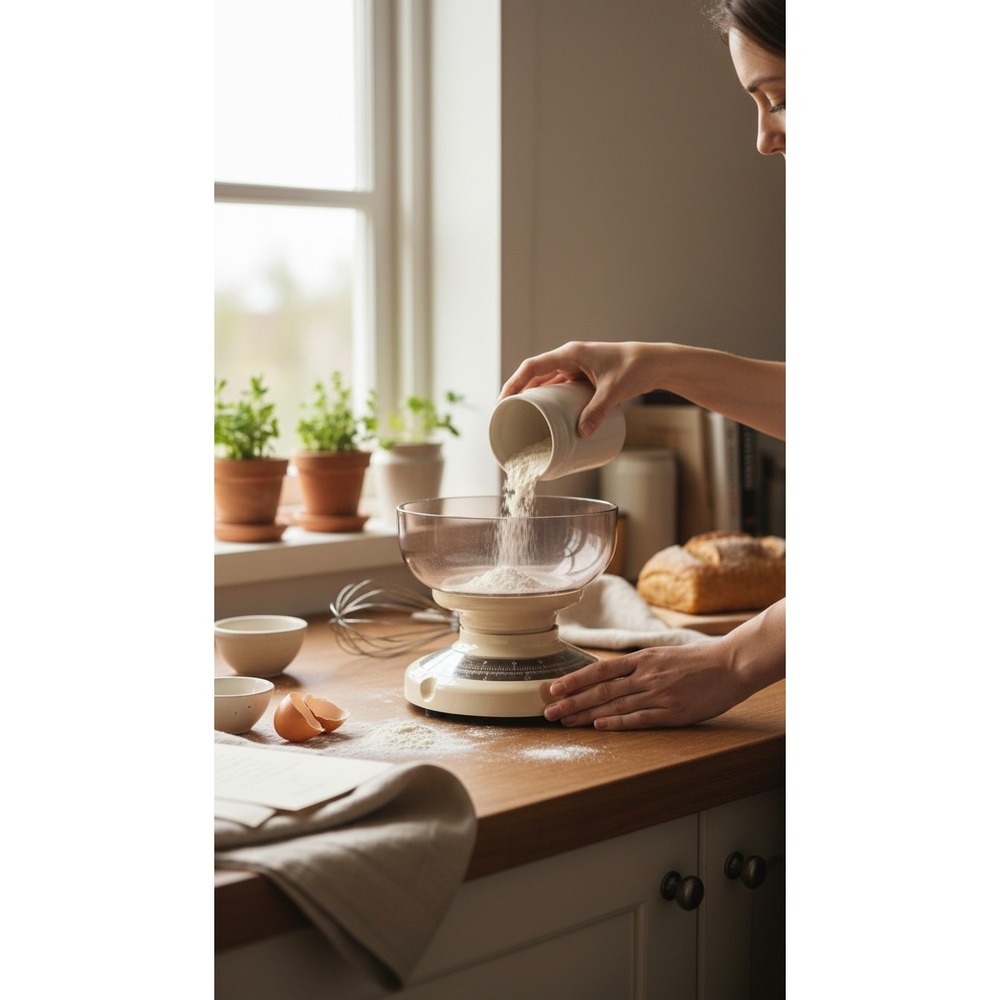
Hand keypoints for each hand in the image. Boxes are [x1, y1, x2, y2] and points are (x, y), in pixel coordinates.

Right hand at [499, 341, 659, 436]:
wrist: (655, 363)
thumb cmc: (636, 368)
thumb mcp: (615, 390)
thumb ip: (598, 411)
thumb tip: (581, 434)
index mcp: (570, 354)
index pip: (532, 366)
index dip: (514, 383)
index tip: (504, 402)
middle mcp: (569, 358)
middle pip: (535, 375)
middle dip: (519, 394)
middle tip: (507, 415)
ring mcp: (576, 368)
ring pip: (546, 382)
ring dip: (534, 398)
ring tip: (522, 419)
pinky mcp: (583, 378)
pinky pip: (559, 388)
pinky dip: (550, 400)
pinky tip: (545, 415)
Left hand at [542, 642, 749, 728]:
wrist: (731, 664)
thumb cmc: (699, 661)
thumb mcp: (664, 655)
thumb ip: (640, 666)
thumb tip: (614, 675)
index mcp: (642, 659)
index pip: (600, 670)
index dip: (575, 679)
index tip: (554, 688)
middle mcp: (645, 675)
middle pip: (601, 689)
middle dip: (572, 701)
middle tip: (548, 712)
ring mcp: (658, 693)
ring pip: (614, 705)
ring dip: (586, 714)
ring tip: (565, 723)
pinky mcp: (672, 711)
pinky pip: (640, 718)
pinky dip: (618, 722)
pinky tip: (600, 726)